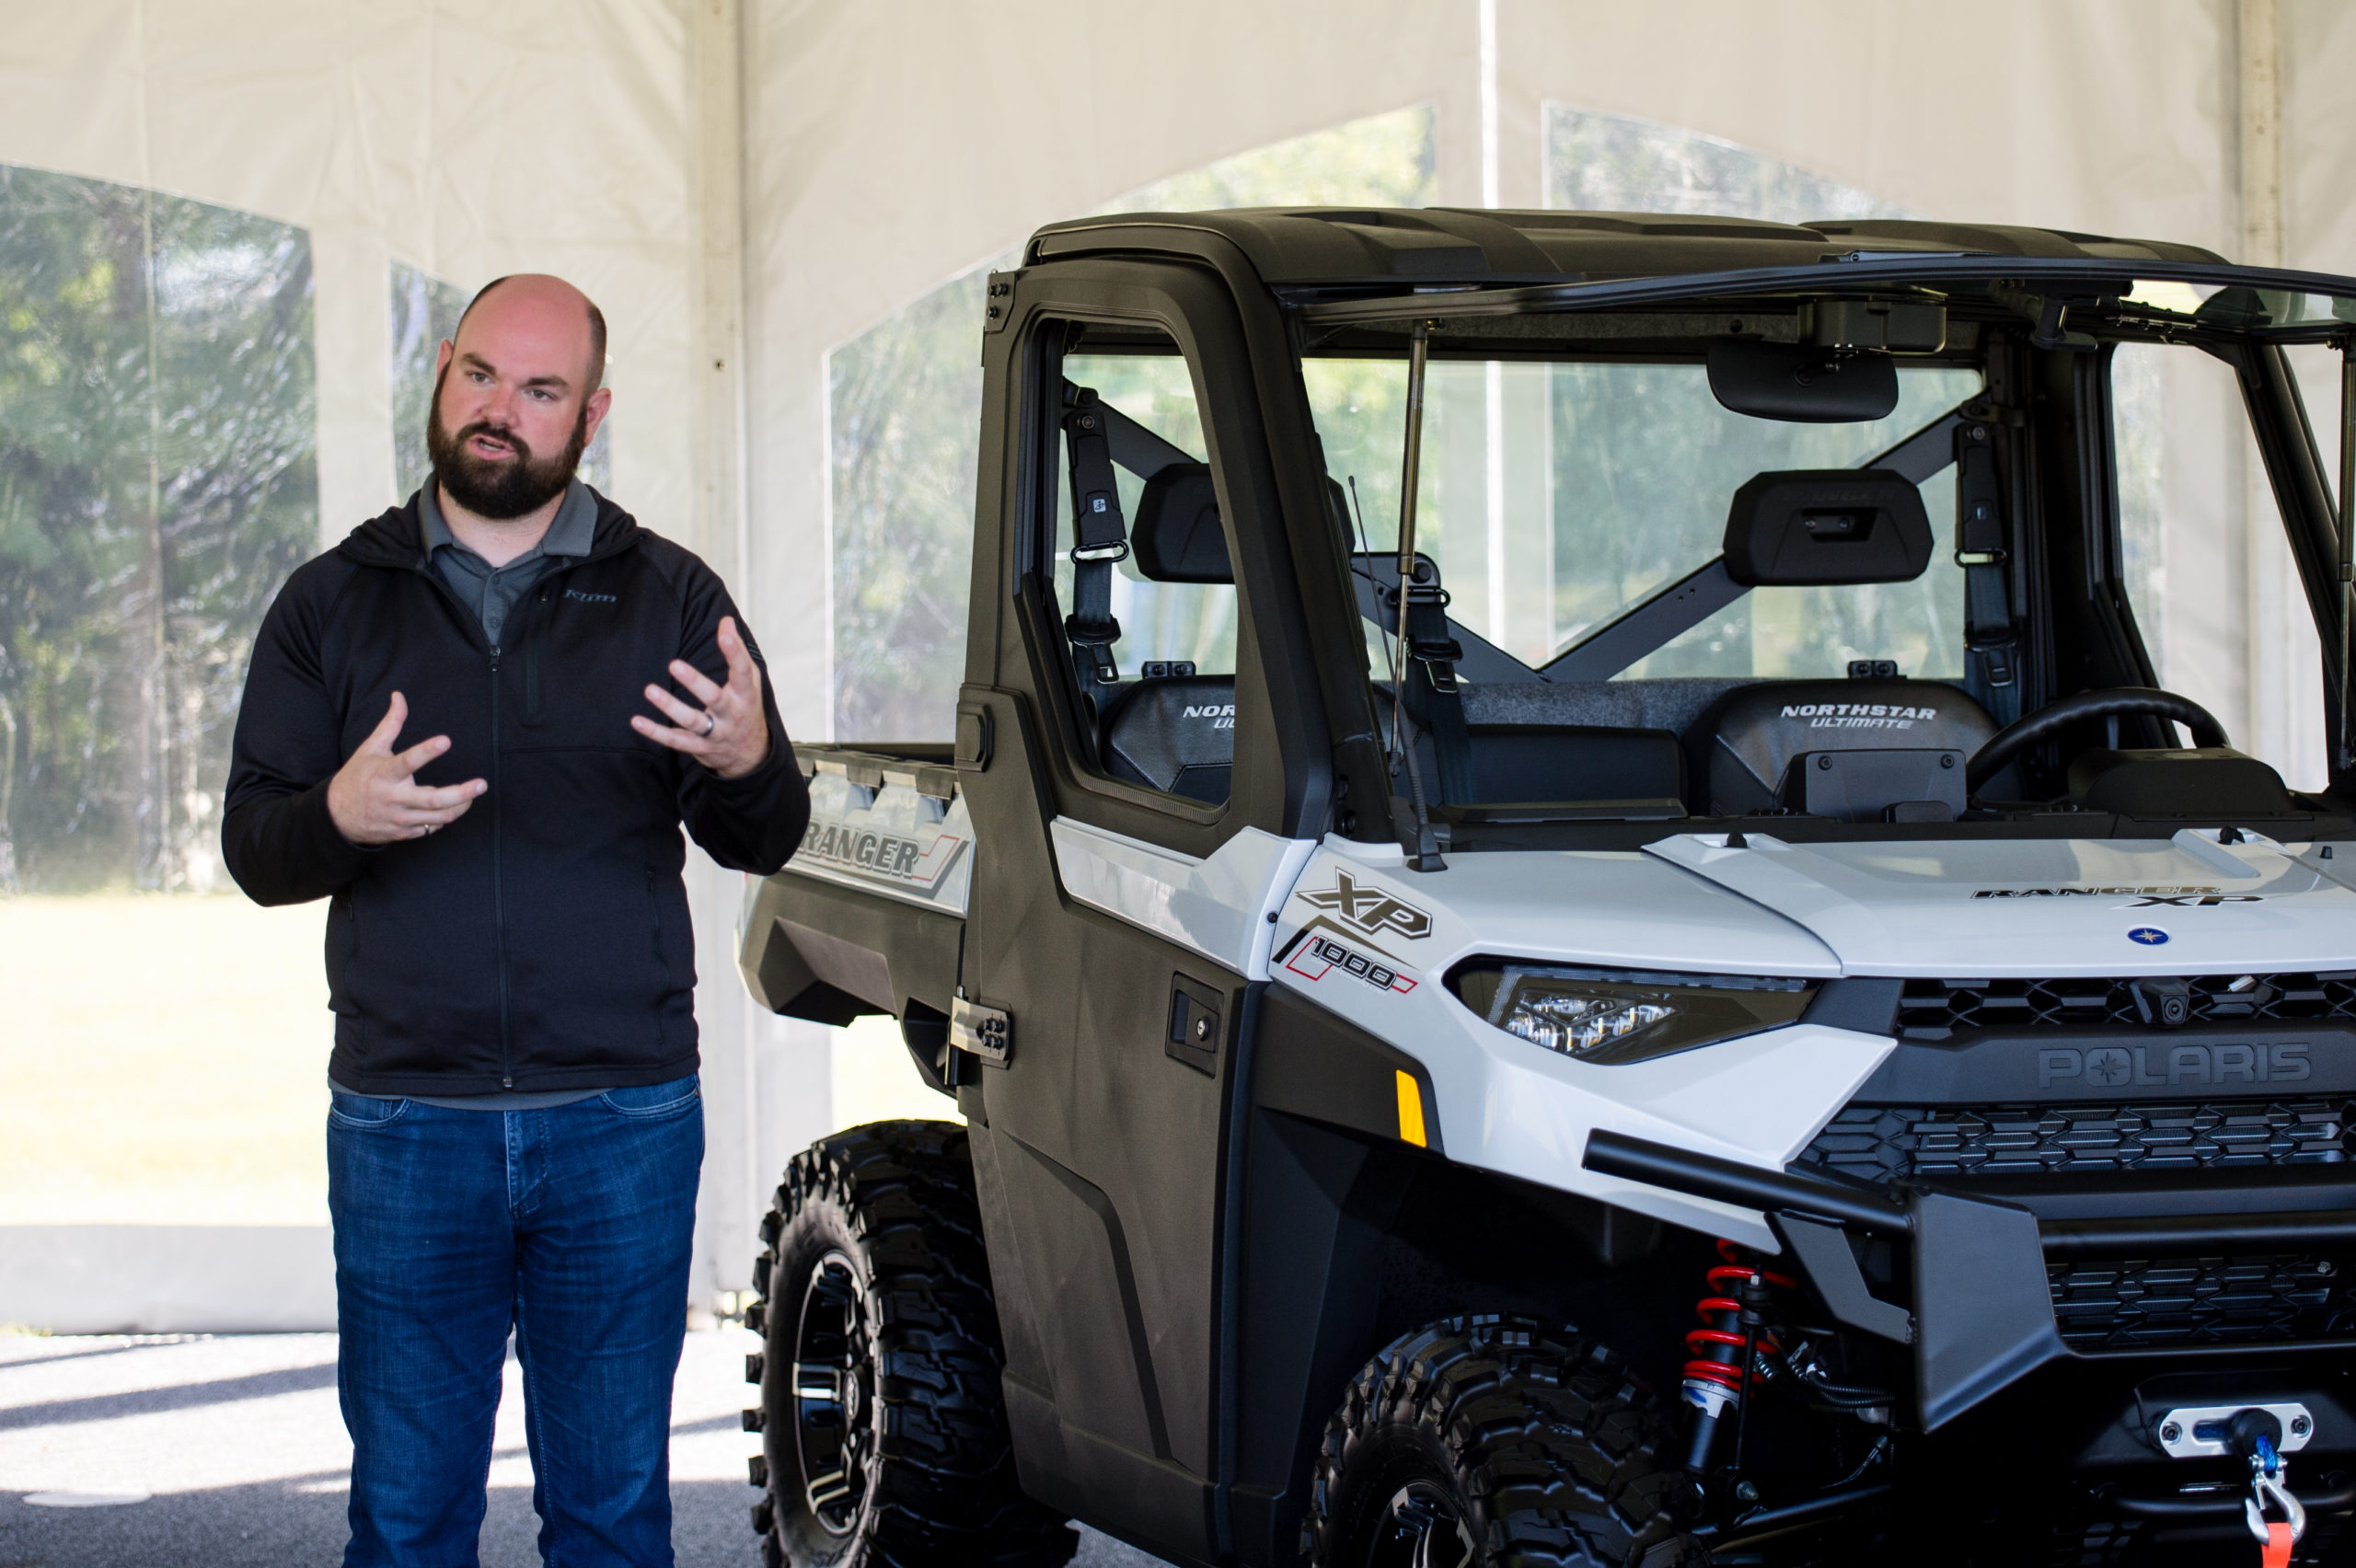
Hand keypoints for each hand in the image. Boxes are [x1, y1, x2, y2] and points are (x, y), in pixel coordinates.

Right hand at [327, 692, 486, 844]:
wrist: (336, 816)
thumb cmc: (357, 777)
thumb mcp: (370, 748)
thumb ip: (390, 723)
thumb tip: (399, 695)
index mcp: (384, 774)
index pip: (407, 762)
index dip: (426, 751)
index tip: (445, 740)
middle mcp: (393, 798)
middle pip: (432, 800)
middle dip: (461, 793)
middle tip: (482, 784)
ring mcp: (400, 818)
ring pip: (438, 817)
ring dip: (460, 806)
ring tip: (473, 795)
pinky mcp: (403, 833)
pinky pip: (431, 828)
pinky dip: (444, 819)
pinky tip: (450, 808)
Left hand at [633, 616, 771, 778]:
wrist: (750, 753)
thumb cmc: (746, 707)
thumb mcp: (750, 680)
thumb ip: (738, 651)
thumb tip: (725, 620)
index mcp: (745, 695)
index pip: (743, 672)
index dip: (735, 652)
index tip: (725, 634)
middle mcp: (731, 715)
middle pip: (714, 699)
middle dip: (695, 683)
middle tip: (674, 664)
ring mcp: (715, 733)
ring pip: (692, 721)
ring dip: (670, 707)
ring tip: (650, 690)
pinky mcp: (698, 748)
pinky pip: (675, 741)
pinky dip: (655, 732)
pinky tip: (636, 721)